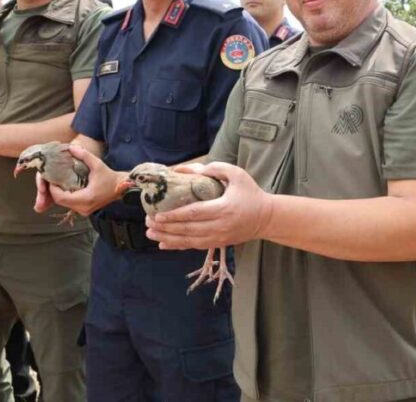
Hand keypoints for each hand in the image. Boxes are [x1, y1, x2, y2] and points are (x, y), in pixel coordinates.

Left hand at [33, 144, 123, 216]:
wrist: (120, 188)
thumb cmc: (110, 177)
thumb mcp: (97, 164)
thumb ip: (84, 155)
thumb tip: (70, 148)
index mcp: (86, 198)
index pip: (61, 198)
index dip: (53, 189)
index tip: (51, 178)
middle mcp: (83, 208)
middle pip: (60, 201)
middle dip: (54, 190)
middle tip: (52, 179)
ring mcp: (84, 211)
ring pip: (64, 204)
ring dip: (59, 194)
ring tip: (57, 182)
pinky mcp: (84, 210)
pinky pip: (70, 204)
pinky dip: (65, 196)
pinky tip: (65, 187)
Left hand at [145, 162, 272, 249]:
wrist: (266, 218)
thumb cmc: (251, 193)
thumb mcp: (237, 174)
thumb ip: (216, 168)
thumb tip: (191, 169)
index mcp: (223, 209)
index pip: (193, 214)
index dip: (174, 216)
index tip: (157, 215)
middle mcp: (219, 226)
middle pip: (187, 230)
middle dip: (165, 227)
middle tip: (148, 222)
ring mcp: (219, 237)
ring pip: (188, 241)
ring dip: (167, 238)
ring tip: (150, 234)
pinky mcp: (218, 243)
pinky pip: (194, 247)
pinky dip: (177, 246)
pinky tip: (163, 245)